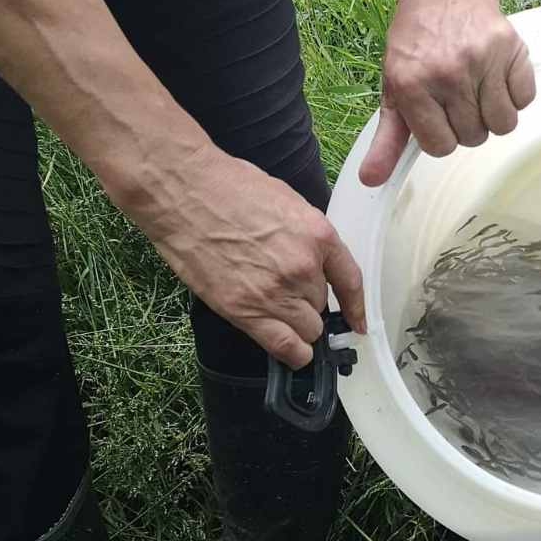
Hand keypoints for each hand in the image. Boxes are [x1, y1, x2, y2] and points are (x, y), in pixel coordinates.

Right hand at [136, 147, 366, 369]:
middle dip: (307, 302)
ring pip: (307, 330)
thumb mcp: (286, 202)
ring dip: (296, 325)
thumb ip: (306, 237)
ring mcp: (275, 292)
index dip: (356, 308)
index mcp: (318, 236)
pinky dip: (292, 354)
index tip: (357, 323)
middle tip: (284, 291)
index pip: (351, 281)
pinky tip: (291, 351)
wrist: (183, 192)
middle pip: (321, 306)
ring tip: (274, 310)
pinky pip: (284, 348)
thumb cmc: (228, 187)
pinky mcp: (244, 310)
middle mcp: (303, 267)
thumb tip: (313, 263)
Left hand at [360, 0, 535, 185]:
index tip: (438, 115)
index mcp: (412, 86)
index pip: (441, 147)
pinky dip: (515, 95)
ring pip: (504, 124)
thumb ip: (386, 139)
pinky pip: (525, 99)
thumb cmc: (416, 45)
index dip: (442, 136)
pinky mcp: (512, 48)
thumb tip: (371, 180)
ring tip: (479, 90)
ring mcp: (482, 60)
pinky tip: (497, 78)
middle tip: (457, 97)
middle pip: (474, 137)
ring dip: (494, 114)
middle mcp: (447, 73)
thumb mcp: (394, 90)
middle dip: (467, 124)